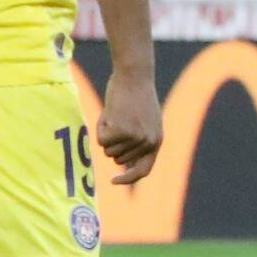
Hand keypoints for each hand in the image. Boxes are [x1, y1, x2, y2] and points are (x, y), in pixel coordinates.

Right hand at [97, 68, 162, 184]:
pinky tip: (110, 112)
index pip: (143, 171)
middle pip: (117, 159)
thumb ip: (139, 144)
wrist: (134, 76)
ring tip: (118, 114)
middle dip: (113, 143)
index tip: (113, 181)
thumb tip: (125, 167)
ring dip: (107, 133)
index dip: (128, 179)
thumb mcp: (145, 122)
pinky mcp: (120, 132)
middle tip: (120, 119)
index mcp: (156, 142)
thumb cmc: (137, 96)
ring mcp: (134, 138)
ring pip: (108, 150)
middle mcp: (147, 143)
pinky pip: (100, 140)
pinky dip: (100, 127)